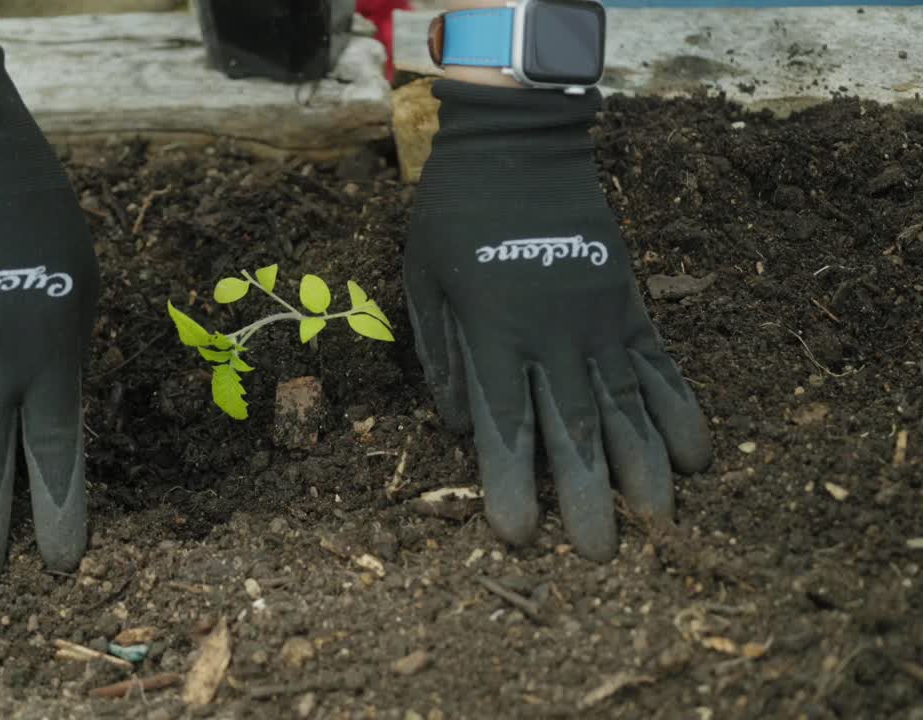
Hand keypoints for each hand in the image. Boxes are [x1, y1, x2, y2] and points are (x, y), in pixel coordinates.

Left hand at [405, 81, 711, 560]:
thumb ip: (442, 357)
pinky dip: (680, 411)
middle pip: (576, 429)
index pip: (505, 425)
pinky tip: (696, 455)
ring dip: (644, 467)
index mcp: (494, 333)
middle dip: (589, 496)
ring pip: (627, 405)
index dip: (513, 484)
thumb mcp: (423, 281)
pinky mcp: (627, 303)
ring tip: (659, 520)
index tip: (519, 535)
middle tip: (601, 553)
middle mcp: (554, 336)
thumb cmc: (455, 216)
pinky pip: (659, 365)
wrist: (519, 145)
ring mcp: (598, 319)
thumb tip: (461, 429)